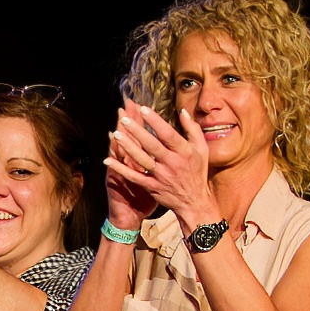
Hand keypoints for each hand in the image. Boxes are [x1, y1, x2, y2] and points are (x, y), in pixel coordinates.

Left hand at [108, 99, 216, 231]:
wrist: (194, 201)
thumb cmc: (197, 172)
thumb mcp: (201, 149)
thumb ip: (193, 130)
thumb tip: (183, 111)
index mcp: (185, 152)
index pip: (168, 134)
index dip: (155, 121)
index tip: (143, 109)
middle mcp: (172, 163)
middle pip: (152, 145)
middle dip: (138, 132)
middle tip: (125, 119)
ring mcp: (161, 176)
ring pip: (141, 159)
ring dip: (128, 147)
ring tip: (116, 134)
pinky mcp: (151, 187)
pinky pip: (134, 176)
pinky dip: (120, 169)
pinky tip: (108, 160)